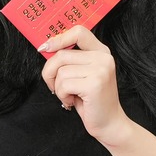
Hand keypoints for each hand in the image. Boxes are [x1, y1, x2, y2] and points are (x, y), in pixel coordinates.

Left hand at [39, 25, 129, 143]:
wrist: (109, 124)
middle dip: (50, 72)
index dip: (59, 38)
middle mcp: (103, 58)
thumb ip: (71, 59)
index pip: (78, 32)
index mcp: (101, 52)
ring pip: (60, 71)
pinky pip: (63, 85)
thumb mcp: (82, 74)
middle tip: (54, 86)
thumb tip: (47, 48)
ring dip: (57, 88)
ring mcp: (101, 70)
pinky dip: (62, 96)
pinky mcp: (95, 84)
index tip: (46, 47)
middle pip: (61, 55)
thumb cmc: (91, 101)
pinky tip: (72, 101)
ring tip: (69, 96)